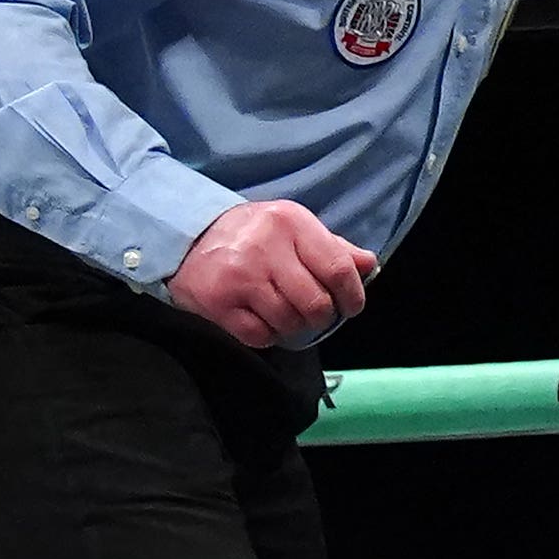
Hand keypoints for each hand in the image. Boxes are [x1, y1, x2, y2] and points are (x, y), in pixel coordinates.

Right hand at [169, 199, 375, 348]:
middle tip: (316, 315)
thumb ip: (333, 247)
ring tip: (287, 315)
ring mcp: (240, 277)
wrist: (188, 236)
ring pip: (289, 322)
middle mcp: (266, 248)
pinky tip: (264, 321)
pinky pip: (259, 336)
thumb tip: (369, 265)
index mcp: (292, 223)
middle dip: (322, 316)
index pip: (338, 268)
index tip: (351, 307)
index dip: (352, 295)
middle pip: (315, 302)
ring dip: (294, 327)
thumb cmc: (252, 234)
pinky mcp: (218, 303)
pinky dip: (268, 336)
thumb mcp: (294, 227)